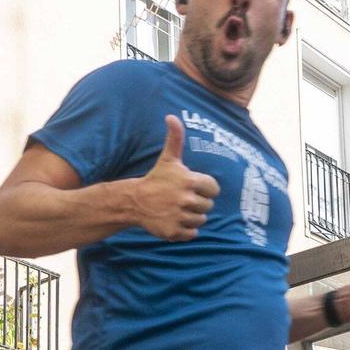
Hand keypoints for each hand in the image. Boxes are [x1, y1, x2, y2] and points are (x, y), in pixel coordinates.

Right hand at [131, 115, 219, 241]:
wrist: (135, 201)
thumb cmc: (156, 179)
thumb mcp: (168, 159)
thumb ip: (175, 138)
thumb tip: (171, 116)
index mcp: (190, 181)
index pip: (214, 189)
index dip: (205, 188)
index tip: (192, 187)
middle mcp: (186, 200)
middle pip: (208, 206)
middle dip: (198, 203)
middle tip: (181, 199)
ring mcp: (180, 217)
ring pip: (200, 220)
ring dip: (192, 216)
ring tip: (177, 209)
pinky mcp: (174, 232)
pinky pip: (192, 234)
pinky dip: (186, 230)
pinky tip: (175, 220)